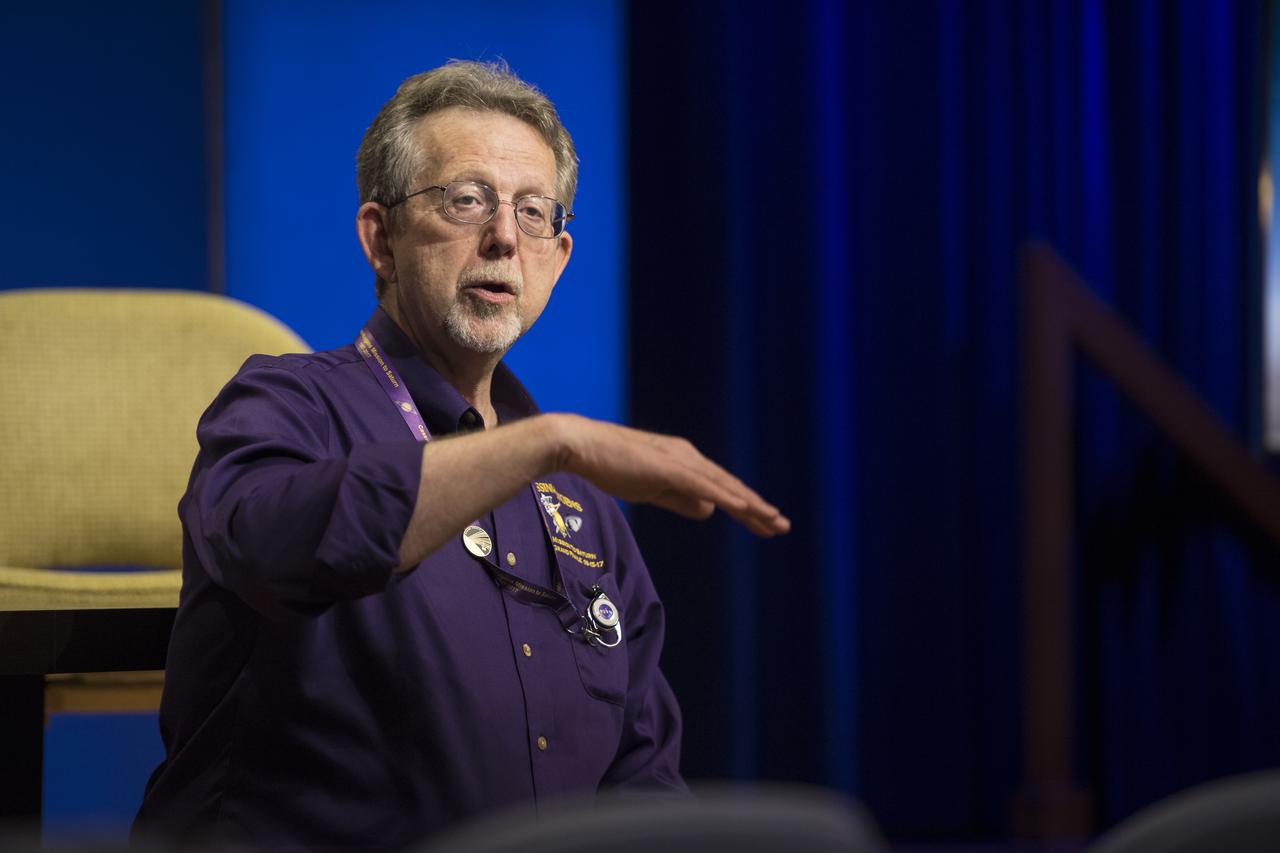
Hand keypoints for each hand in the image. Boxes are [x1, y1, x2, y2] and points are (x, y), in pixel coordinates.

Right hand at [548, 414, 789, 536]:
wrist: (581, 445)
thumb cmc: (611, 466)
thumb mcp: (652, 489)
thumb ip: (681, 500)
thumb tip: (709, 512)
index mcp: (684, 461)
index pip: (721, 486)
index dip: (744, 505)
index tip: (764, 523)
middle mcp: (688, 456)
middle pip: (729, 486)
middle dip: (757, 508)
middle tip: (782, 526)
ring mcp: (679, 460)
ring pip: (722, 486)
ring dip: (749, 505)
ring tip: (773, 521)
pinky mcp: (668, 466)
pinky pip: (703, 485)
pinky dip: (726, 497)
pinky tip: (744, 509)